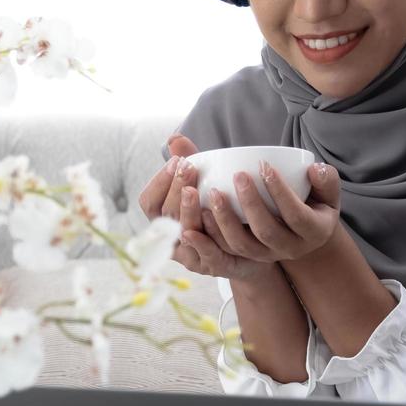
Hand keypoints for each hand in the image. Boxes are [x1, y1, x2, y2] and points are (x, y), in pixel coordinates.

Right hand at [137, 133, 272, 281]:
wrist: (256, 246)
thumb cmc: (224, 211)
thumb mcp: (207, 185)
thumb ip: (191, 162)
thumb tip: (174, 138)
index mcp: (166, 220)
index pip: (149, 202)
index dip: (159, 183)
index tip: (176, 161)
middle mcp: (174, 239)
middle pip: (165, 216)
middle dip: (174, 190)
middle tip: (188, 167)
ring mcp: (192, 257)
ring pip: (183, 235)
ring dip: (186, 211)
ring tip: (194, 189)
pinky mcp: (215, 267)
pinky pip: (207, 255)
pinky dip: (205, 239)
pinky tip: (208, 218)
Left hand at [202, 154, 339, 266]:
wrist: (305, 233)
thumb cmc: (316, 203)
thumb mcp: (328, 193)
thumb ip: (327, 179)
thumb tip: (314, 169)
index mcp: (314, 232)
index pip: (296, 215)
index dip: (280, 192)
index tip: (265, 165)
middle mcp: (291, 249)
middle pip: (267, 232)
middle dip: (251, 203)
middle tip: (238, 175)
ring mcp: (268, 256)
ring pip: (243, 245)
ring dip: (225, 220)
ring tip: (213, 193)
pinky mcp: (248, 257)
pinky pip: (226, 250)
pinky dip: (211, 234)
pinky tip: (200, 213)